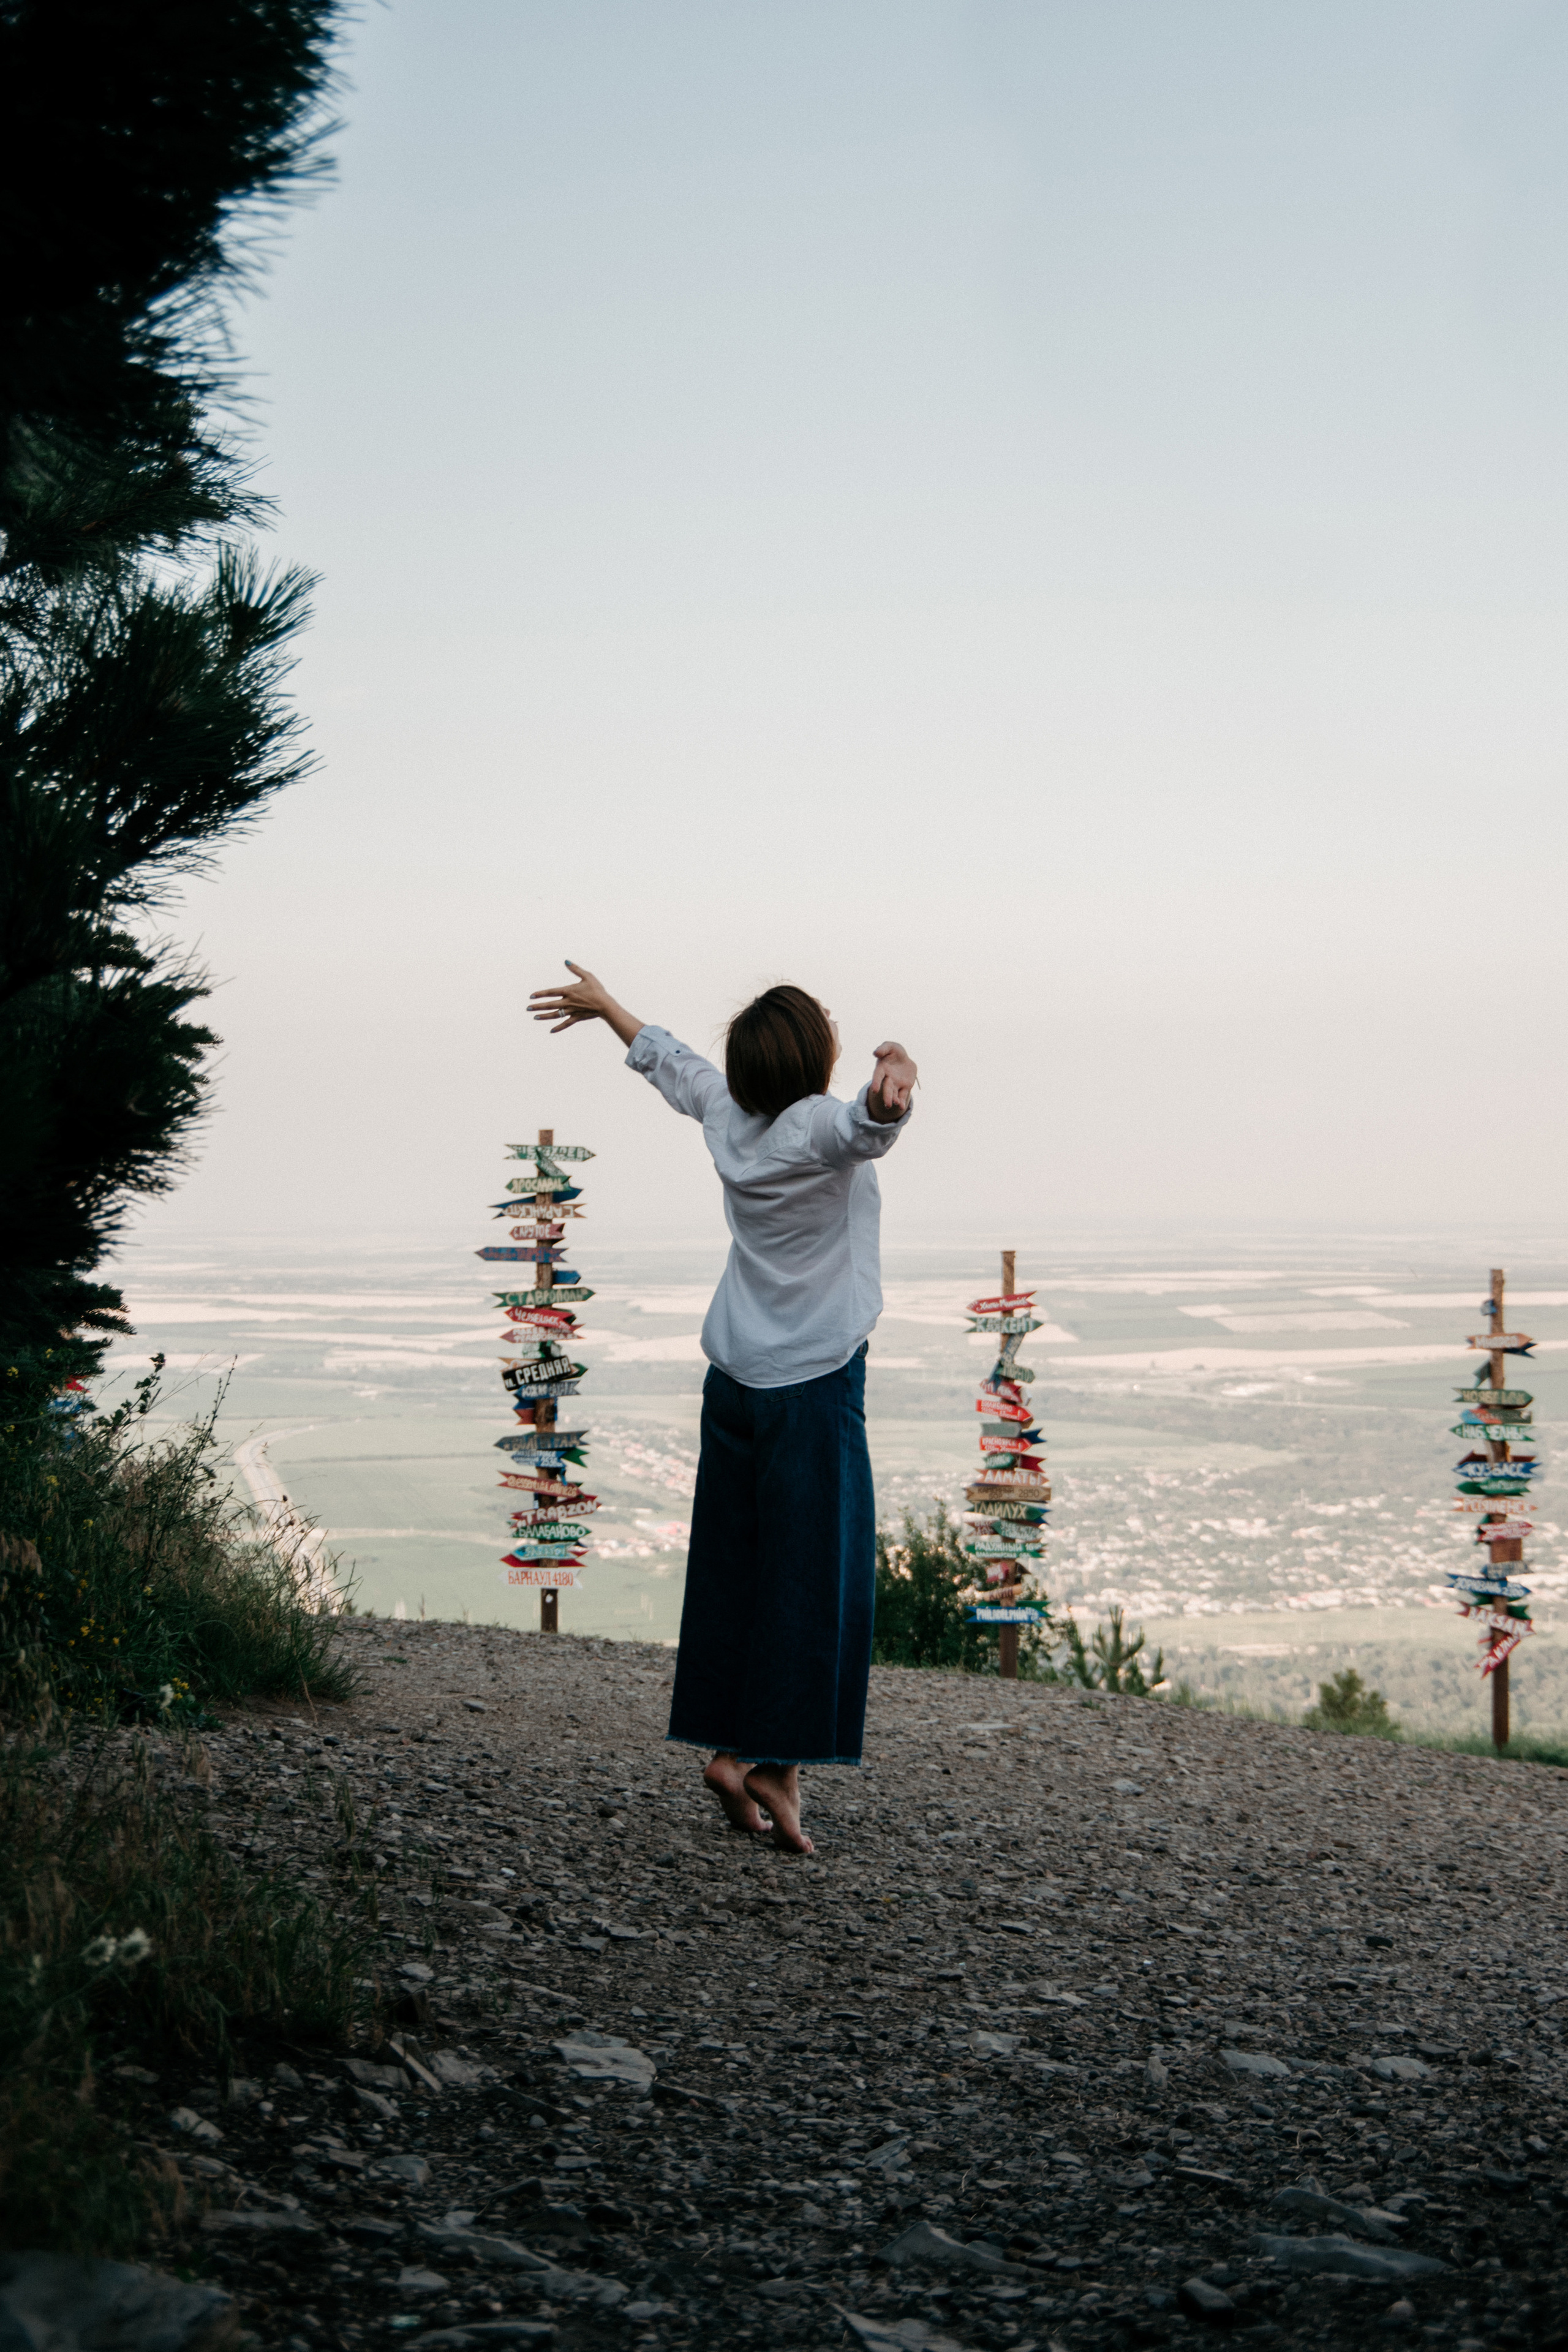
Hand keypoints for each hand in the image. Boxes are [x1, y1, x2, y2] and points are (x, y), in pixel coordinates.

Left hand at [529, 963, 644, 1047]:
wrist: (605, 1005)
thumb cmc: (597, 989)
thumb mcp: (587, 976)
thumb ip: (575, 969)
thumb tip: (565, 961)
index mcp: (569, 991)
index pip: (551, 992)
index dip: (540, 994)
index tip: (531, 996)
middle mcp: (568, 1002)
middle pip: (550, 1004)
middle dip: (538, 1006)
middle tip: (528, 1008)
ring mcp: (572, 1011)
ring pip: (555, 1015)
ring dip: (544, 1016)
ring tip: (535, 1017)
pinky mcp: (577, 1017)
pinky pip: (565, 1023)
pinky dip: (558, 1027)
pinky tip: (551, 1031)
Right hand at [867, 1039, 916, 1123]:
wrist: (905, 1059)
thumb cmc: (894, 1052)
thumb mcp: (890, 1046)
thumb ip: (883, 1049)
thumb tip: (875, 1053)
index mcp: (882, 1069)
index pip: (878, 1076)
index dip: (876, 1083)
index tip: (875, 1090)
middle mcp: (888, 1078)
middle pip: (887, 1088)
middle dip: (887, 1096)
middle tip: (888, 1104)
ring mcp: (896, 1084)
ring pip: (894, 1093)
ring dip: (894, 1099)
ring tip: (895, 1104)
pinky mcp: (905, 1087)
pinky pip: (903, 1095)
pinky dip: (902, 1101)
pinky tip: (901, 1106)